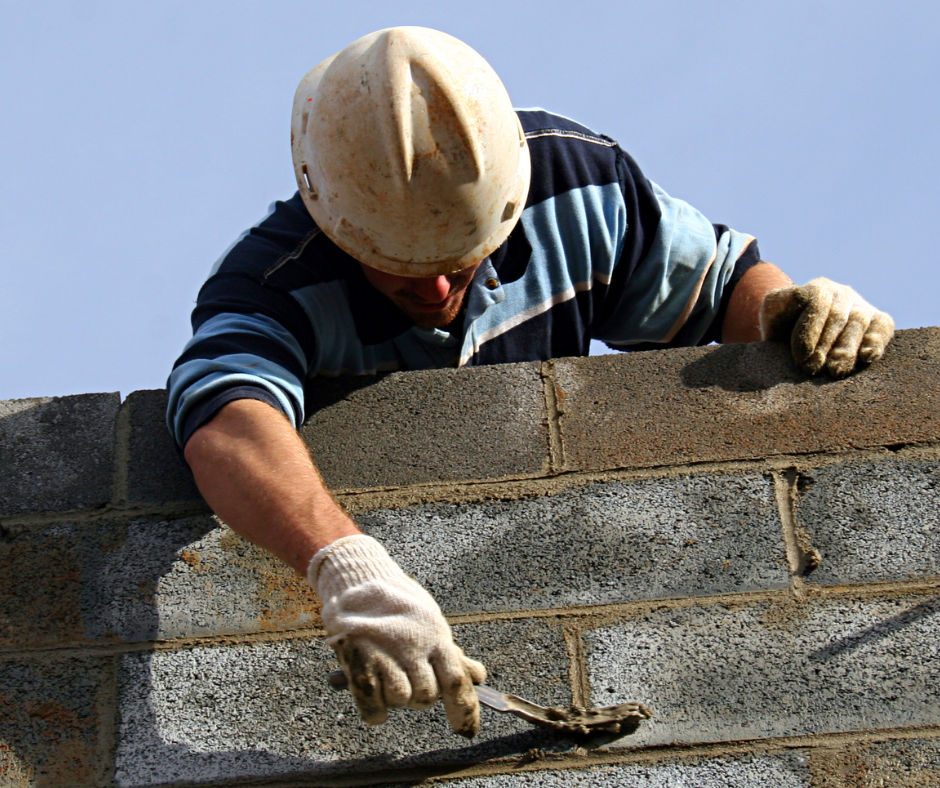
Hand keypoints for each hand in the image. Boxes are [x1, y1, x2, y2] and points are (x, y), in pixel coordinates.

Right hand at [308, 535, 486, 736]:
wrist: (357, 578)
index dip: (465, 710)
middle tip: (408, 679)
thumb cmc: (398, 603)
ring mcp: (385, 652)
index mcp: (436, 635)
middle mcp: (413, 645)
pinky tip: (375, 696)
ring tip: (388, 677)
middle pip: (427, 695)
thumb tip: (479, 677)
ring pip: (401, 699)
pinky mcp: (357, 659)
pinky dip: (375, 710)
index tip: (466, 732)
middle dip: (420, 696)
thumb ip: (452, 654)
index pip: (456, 681)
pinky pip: (372, 705)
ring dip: (396, 698)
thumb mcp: (430, 622)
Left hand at [759, 277, 893, 377]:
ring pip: (858, 322)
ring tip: (835, 372)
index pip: (816, 302)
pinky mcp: (876, 318)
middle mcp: (838, 291)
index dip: (809, 330)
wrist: (798, 330)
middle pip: (838, 315)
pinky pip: (882, 325)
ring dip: (846, 349)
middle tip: (814, 370)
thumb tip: (788, 325)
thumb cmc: (781, 329)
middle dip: (825, 346)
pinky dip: (877, 340)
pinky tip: (867, 357)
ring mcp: (859, 303)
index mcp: (811, 288)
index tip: (800, 357)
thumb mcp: (771, 318)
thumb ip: (775, 314)